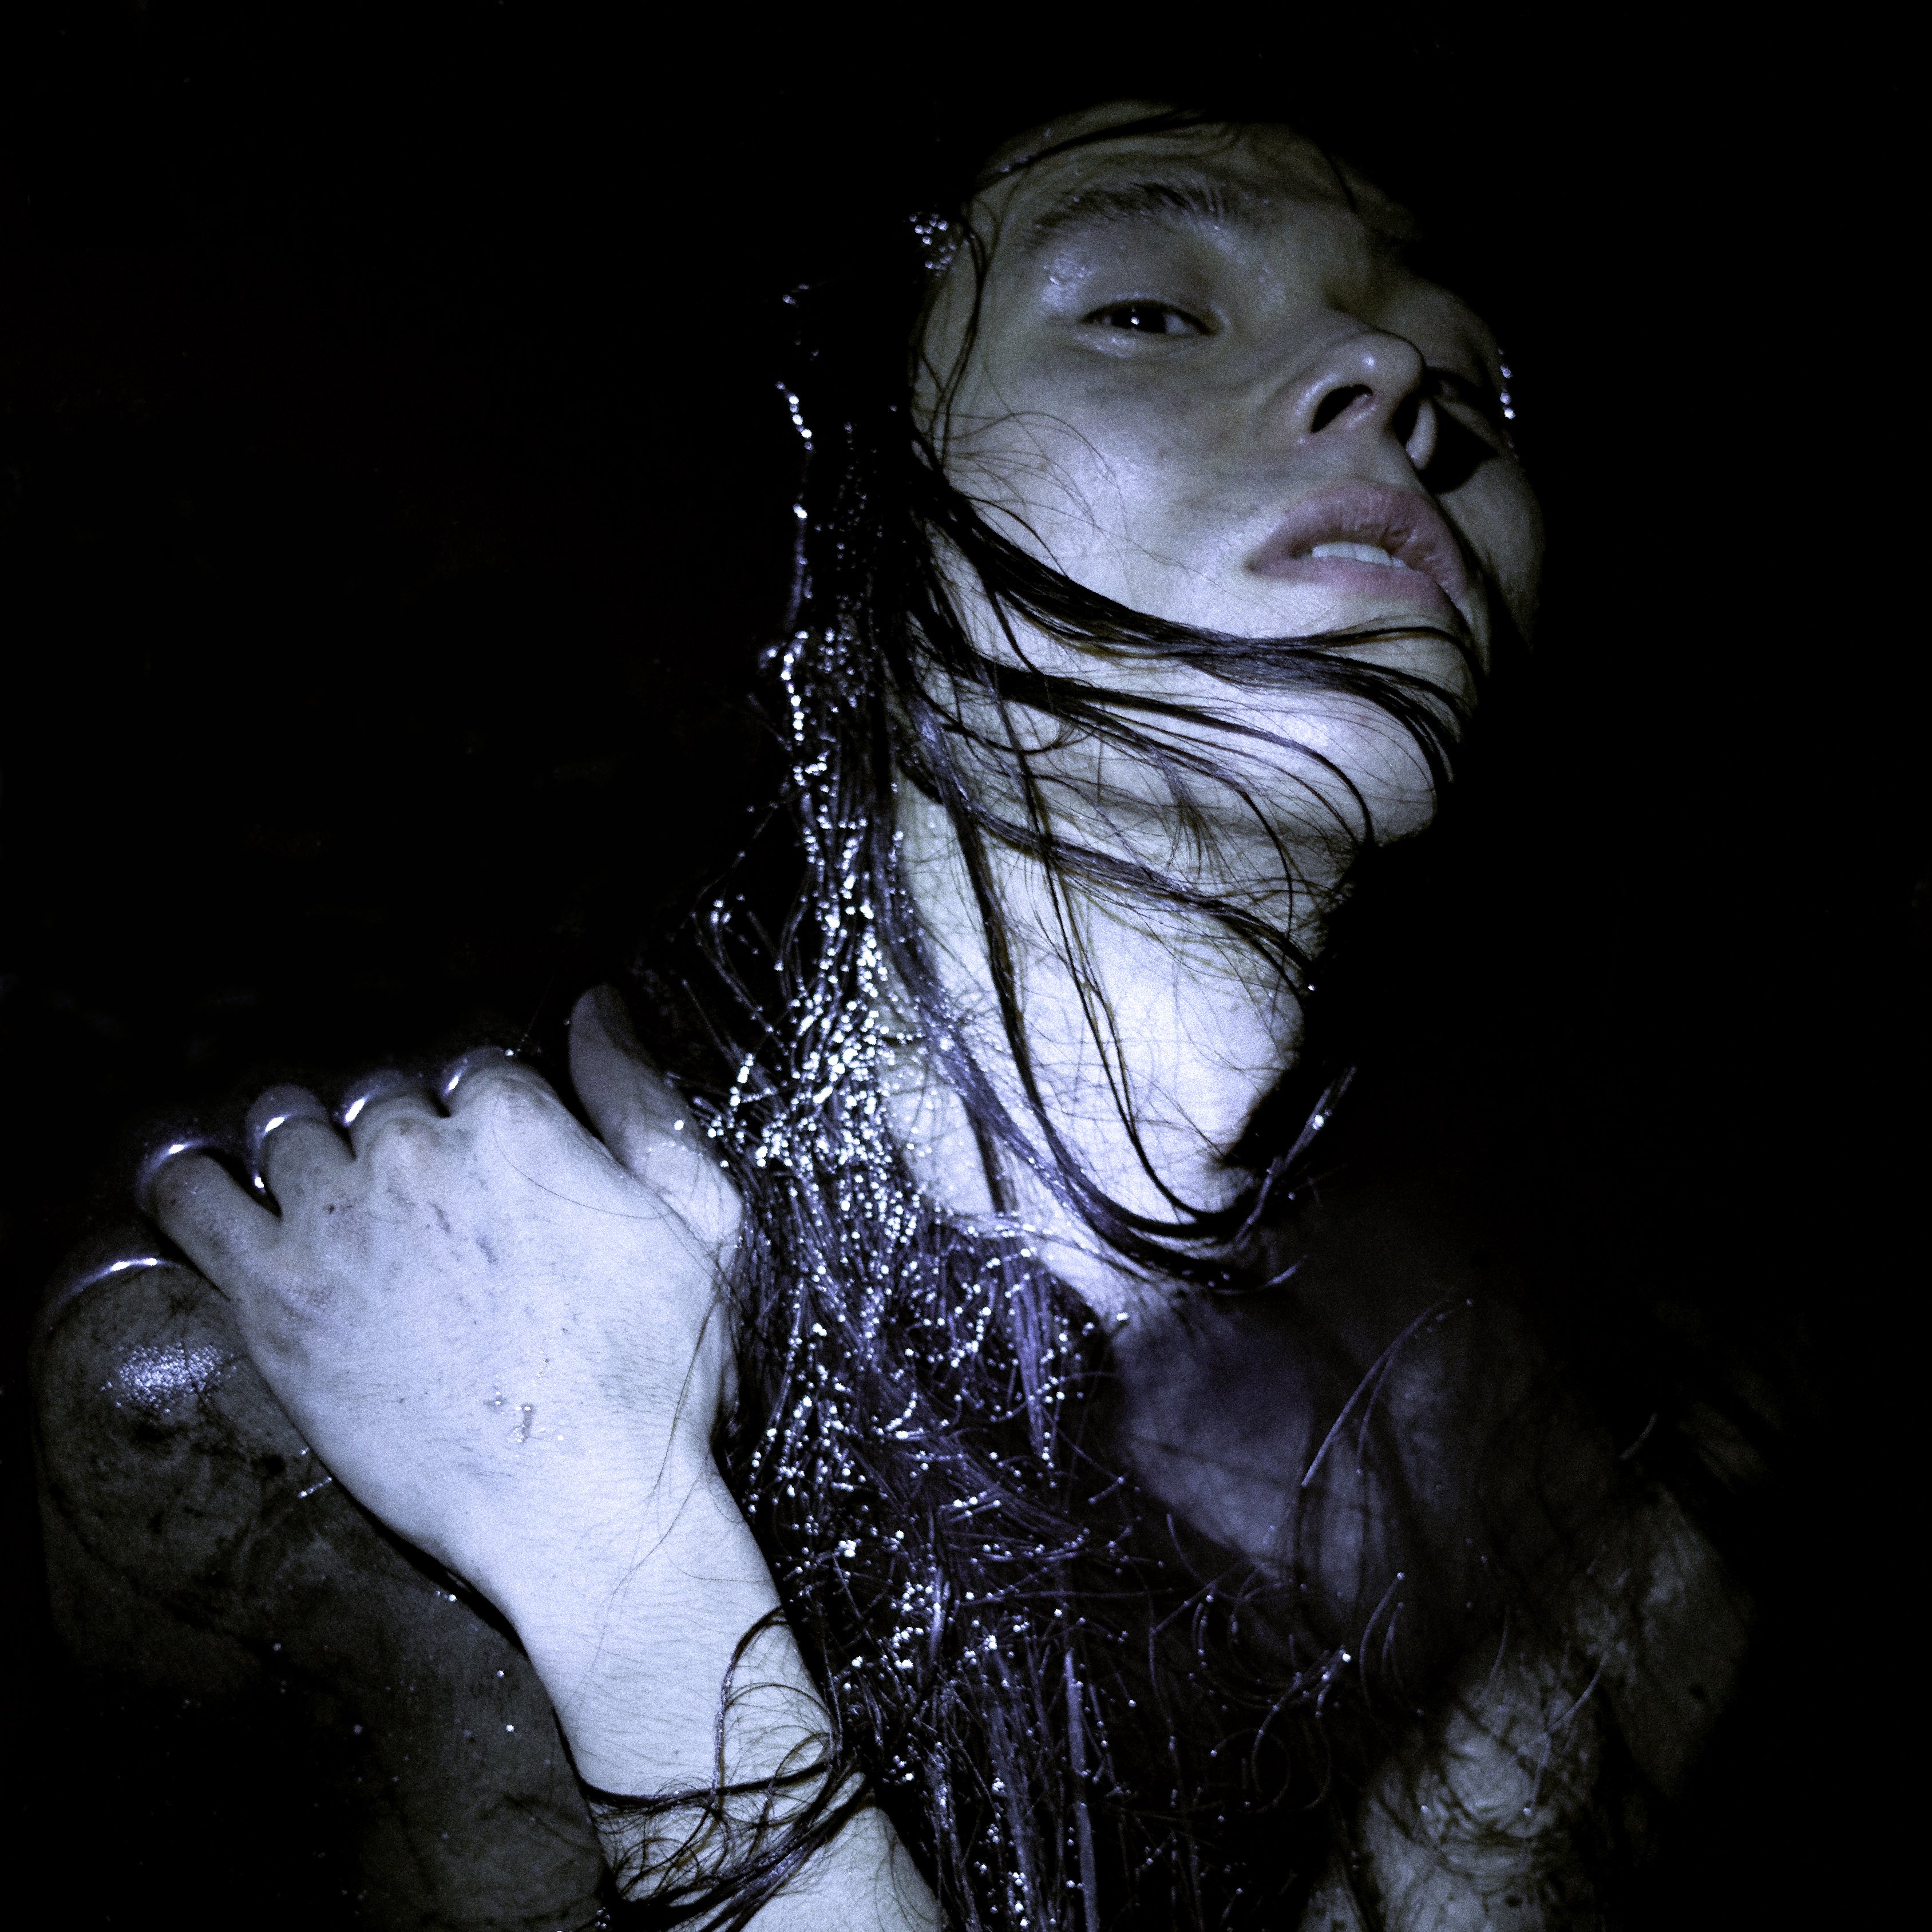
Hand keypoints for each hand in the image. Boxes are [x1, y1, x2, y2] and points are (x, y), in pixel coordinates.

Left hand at [150, 987, 742, 1612]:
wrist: (584, 1506)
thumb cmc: (658, 1370)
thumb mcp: (701, 1219)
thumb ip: (640, 1099)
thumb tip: (596, 1005)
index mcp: (514, 1121)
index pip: (472, 1073)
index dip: (481, 1122)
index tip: (489, 1174)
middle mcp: (415, 1150)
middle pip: (380, 1102)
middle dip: (398, 1141)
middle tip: (421, 1215)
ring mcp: (334, 1220)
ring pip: (288, 1130)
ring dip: (305, 1155)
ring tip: (328, 1207)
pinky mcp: (274, 1297)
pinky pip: (193, 1202)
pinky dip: (189, 1186)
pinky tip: (204, 1193)